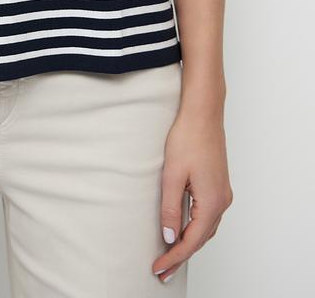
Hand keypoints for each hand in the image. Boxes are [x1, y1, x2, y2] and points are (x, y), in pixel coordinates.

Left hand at [152, 107, 232, 281]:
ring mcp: (223, 193)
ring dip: (189, 243)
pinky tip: (183, 230)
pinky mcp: (218, 185)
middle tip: (162, 270)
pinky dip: (195, 228)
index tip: (159, 268)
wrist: (203, 113)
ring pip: (206, 228)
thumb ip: (171, 209)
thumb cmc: (188, 138)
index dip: (174, 257)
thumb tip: (170, 236)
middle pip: (201, 238)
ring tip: (170, 255)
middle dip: (181, 255)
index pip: (192, 241)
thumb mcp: (172, 175)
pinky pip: (208, 216)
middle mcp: (222, 201)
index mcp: (212, 202)